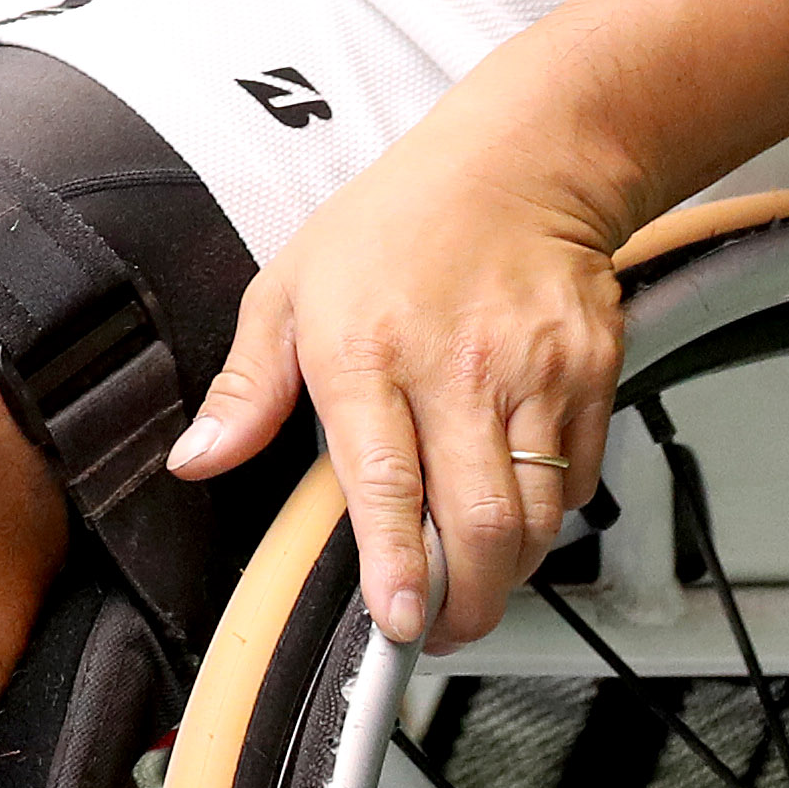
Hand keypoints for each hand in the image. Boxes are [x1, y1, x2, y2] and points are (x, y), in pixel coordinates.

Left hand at [165, 122, 627, 648]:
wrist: (517, 163)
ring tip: (474, 576)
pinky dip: (548, 510)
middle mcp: (456, 366)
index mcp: (366, 349)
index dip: (397, 567)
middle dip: (465, 602)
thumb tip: (198, 459)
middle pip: (479, 522)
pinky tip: (513, 496)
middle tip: (439, 624)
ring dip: (507, 568)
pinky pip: (576, 479)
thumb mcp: (290, 287)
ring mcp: (532, 371)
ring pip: (535, 515)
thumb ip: (247, 386)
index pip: (384, 482)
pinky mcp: (590, 372)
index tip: (397, 621)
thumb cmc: (395, 224)